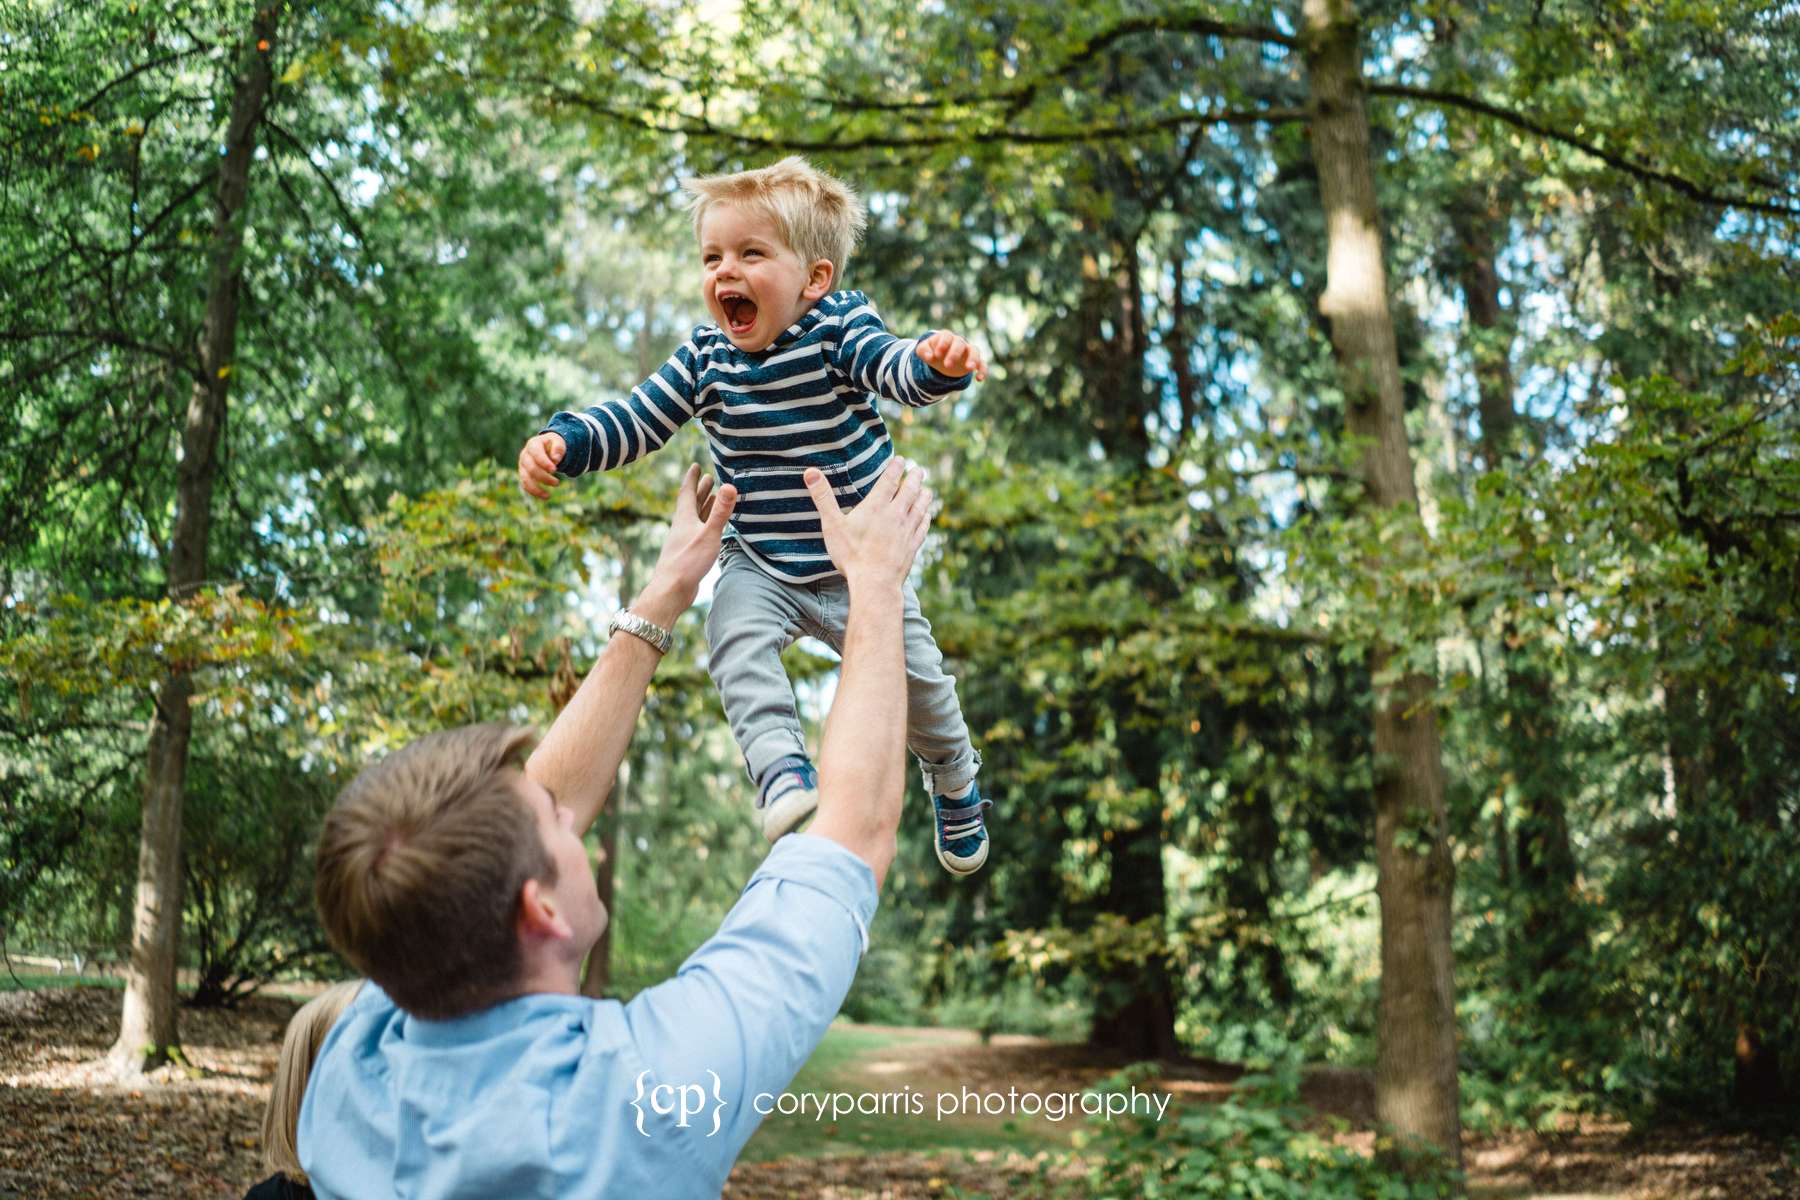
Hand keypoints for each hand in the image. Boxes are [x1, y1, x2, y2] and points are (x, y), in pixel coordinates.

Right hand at [519, 432, 565, 498]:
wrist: (546, 447)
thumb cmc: (553, 445)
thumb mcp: (558, 442)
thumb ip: (558, 448)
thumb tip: (555, 459)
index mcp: (533, 444)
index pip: (536, 453)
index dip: (544, 462)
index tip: (554, 470)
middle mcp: (525, 455)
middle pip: (531, 468)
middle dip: (544, 477)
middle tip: (557, 483)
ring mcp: (522, 465)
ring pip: (525, 479)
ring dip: (536, 489)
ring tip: (548, 496)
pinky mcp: (523, 474)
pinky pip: (525, 485)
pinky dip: (534, 492)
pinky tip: (545, 496)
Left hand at [641, 464, 737, 615]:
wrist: (671, 590)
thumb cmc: (688, 562)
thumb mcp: (708, 534)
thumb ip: (720, 511)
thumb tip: (730, 485)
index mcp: (684, 518)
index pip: (687, 492)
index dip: (692, 478)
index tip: (696, 465)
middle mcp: (682, 526)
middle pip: (691, 503)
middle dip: (700, 490)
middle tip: (709, 477)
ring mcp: (684, 540)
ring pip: (694, 518)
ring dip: (703, 506)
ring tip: (712, 497)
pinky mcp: (688, 553)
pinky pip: (698, 532)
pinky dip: (705, 524)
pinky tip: (709, 529)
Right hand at [803, 457, 932, 589]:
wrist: (875, 583)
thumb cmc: (851, 554)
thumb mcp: (832, 524)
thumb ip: (823, 497)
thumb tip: (810, 472)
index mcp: (876, 507)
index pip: (890, 480)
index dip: (896, 468)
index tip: (901, 459)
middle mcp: (896, 515)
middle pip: (910, 491)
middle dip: (915, 478)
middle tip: (919, 470)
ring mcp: (907, 531)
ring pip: (921, 507)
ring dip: (925, 496)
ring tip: (927, 489)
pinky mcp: (912, 546)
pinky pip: (923, 527)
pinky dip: (926, 518)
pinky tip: (926, 516)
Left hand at [917, 331, 986, 381]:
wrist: (941, 358)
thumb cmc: (932, 351)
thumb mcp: (923, 350)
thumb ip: (922, 351)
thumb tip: (929, 357)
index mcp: (946, 337)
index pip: (946, 336)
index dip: (943, 344)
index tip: (937, 355)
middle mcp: (959, 342)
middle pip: (960, 343)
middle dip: (954, 354)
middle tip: (947, 366)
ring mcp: (968, 351)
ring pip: (975, 351)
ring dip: (973, 359)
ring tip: (969, 368)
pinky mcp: (974, 361)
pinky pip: (982, 363)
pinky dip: (983, 370)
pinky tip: (979, 379)